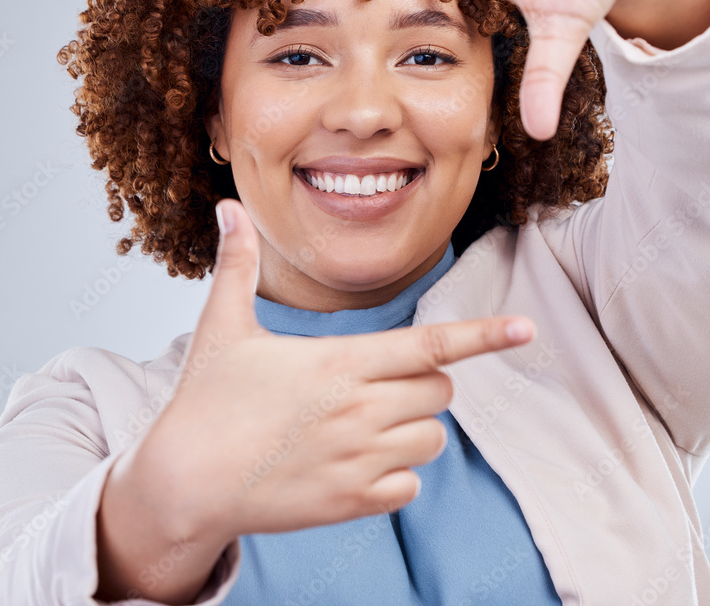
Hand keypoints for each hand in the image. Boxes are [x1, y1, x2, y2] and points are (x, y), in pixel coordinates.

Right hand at [142, 198, 535, 541]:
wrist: (184, 484)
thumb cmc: (204, 402)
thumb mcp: (221, 327)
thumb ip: (236, 265)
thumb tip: (228, 207)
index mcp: (340, 363)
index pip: (431, 344)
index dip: (484, 334)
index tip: (525, 327)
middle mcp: (360, 411)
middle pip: (441, 390)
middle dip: (425, 380)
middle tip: (380, 378)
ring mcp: (359, 461)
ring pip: (432, 438)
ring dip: (415, 425)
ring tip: (367, 420)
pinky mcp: (352, 503)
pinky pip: (411, 485)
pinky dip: (398, 472)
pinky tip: (358, 461)